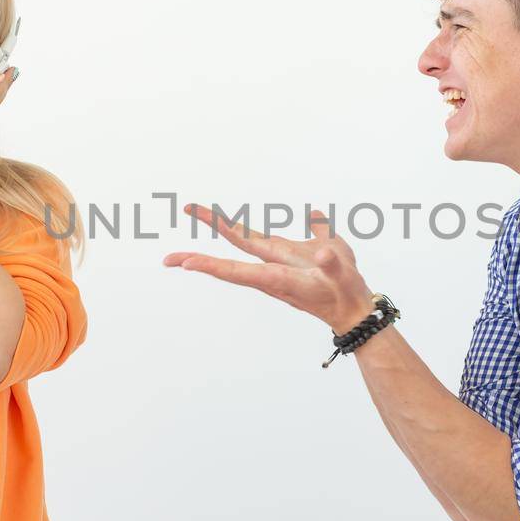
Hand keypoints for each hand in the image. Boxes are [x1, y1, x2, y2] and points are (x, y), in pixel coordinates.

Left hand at [163, 202, 376, 331]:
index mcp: (277, 277)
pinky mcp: (282, 259)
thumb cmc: (345, 292)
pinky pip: (255, 243)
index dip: (211, 266)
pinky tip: (232, 222)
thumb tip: (321, 253)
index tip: (186, 264)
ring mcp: (273, 266)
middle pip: (228, 258)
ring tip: (195, 212)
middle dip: (199, 253)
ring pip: (240, 247)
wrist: (350, 308)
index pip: (236, 271)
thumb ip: (331, 262)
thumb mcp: (342, 276)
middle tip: (168, 252)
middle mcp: (268, 272)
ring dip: (218, 229)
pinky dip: (239, 230)